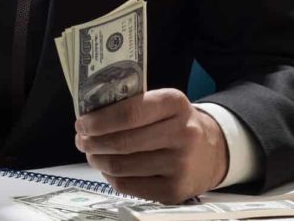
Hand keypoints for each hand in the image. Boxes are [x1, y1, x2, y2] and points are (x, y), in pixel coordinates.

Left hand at [74, 88, 227, 203]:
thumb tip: (89, 118)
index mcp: (175, 104)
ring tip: (92, 154)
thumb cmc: (174, 124)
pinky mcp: (174, 191)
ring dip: (98, 160)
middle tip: (81, 140)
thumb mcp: (162, 105)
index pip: (130, 113)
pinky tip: (108, 169)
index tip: (81, 123)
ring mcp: (180, 165)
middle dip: (93, 142)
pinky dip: (110, 177)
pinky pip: (128, 186)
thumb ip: (131, 106)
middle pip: (122, 142)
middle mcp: (182, 134)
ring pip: (121, 166)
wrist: (212, 152)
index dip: (99, 120)